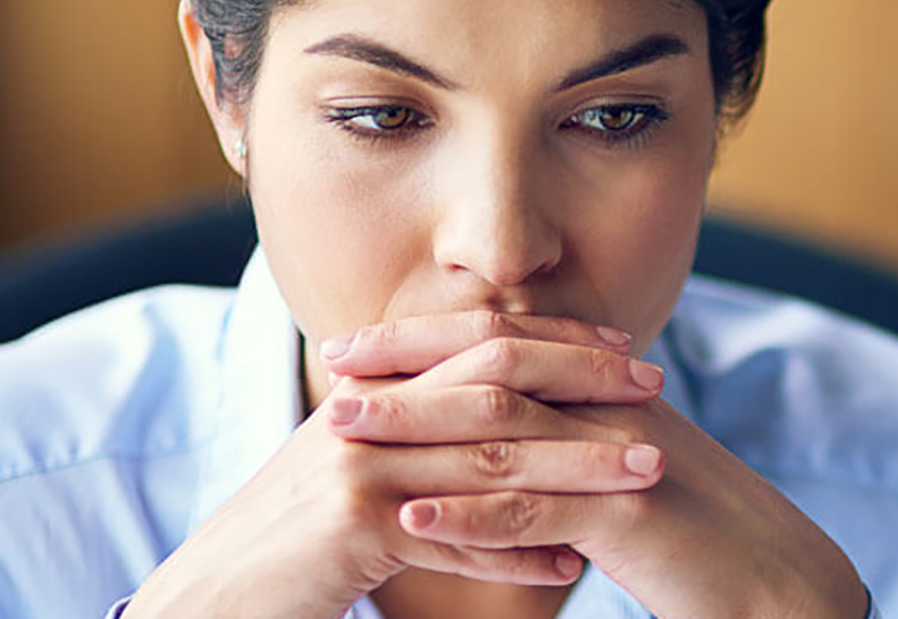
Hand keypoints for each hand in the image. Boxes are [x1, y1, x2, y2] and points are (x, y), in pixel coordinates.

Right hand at [125, 313, 660, 618]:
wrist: (207, 599)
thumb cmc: (296, 544)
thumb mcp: (362, 472)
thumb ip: (425, 436)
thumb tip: (507, 417)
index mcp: (374, 388)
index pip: (478, 340)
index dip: (555, 338)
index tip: (625, 346)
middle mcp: (367, 413)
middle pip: (496, 382)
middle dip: (584, 381)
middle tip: (658, 387)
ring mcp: (358, 466)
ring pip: (494, 458)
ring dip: (580, 467)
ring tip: (648, 473)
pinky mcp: (351, 526)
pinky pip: (458, 537)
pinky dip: (518, 553)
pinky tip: (572, 567)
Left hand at [326, 316, 870, 618]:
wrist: (785, 587)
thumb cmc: (707, 549)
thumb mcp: (634, 483)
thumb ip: (578, 455)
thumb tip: (516, 446)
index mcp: (615, 398)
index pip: (511, 345)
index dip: (433, 339)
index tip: (363, 345)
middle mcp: (617, 411)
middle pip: (498, 368)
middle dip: (410, 364)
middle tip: (333, 368)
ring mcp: (623, 458)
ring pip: (503, 429)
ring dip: (416, 426)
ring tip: (342, 433)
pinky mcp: (630, 515)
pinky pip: (534, 507)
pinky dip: (466, 510)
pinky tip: (407, 516)